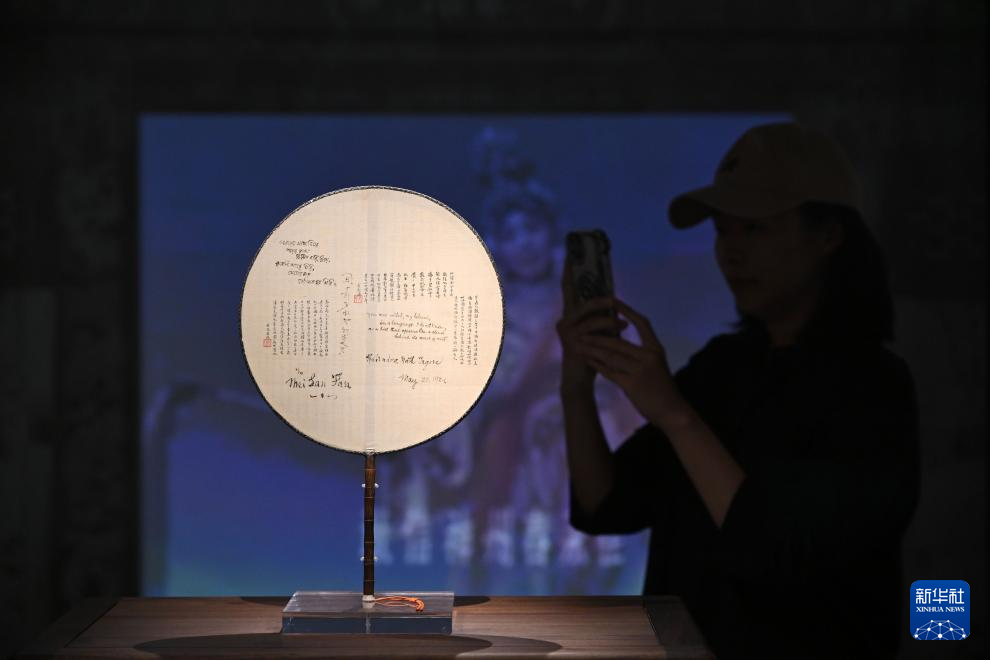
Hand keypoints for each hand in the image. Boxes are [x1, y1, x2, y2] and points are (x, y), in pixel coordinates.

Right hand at [556, 257, 627, 393]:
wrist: (580, 379)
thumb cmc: (592, 355)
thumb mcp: (598, 331)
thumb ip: (601, 315)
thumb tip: (614, 299)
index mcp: (570, 314)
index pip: (568, 287)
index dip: (568, 269)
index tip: (570, 251)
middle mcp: (564, 319)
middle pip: (574, 293)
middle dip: (588, 286)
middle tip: (610, 292)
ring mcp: (565, 330)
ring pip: (587, 311)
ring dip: (607, 312)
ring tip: (622, 315)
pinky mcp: (571, 341)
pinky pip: (592, 327)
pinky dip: (609, 326)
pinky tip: (622, 328)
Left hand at [569, 298, 682, 422]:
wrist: (673, 412)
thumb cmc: (663, 389)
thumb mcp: (657, 366)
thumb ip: (641, 355)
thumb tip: (619, 343)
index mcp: (656, 349)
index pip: (642, 323)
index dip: (627, 311)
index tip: (613, 301)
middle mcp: (649, 357)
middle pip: (618, 341)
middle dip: (597, 335)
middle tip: (581, 330)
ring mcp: (640, 371)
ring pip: (611, 356)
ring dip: (592, 349)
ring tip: (579, 343)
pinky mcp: (632, 385)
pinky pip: (610, 372)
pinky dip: (597, 365)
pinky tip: (588, 359)